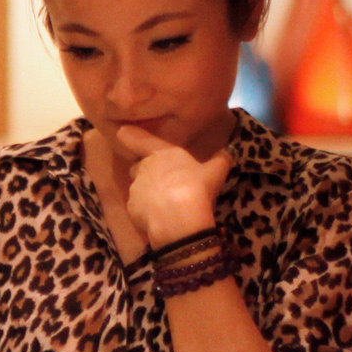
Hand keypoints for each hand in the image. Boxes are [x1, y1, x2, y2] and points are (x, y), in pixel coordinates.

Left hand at [113, 126, 232, 247]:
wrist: (178, 216)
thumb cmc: (197, 187)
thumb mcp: (215, 172)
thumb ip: (221, 161)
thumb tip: (230, 152)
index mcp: (163, 153)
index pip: (141, 140)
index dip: (131, 136)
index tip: (121, 132)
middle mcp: (144, 167)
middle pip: (139, 166)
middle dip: (147, 172)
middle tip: (165, 183)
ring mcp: (135, 188)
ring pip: (138, 188)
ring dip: (148, 193)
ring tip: (165, 204)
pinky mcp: (132, 208)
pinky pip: (138, 208)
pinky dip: (146, 211)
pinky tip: (160, 218)